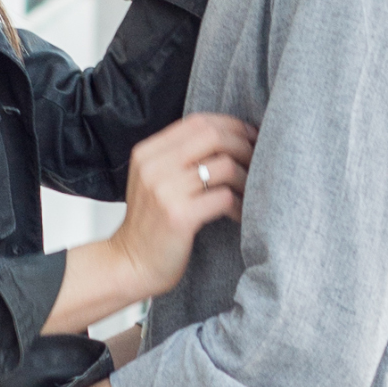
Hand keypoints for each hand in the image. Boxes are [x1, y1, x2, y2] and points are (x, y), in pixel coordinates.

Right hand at [48, 109, 253, 333]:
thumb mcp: (154, 181)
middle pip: (213, 137)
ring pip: (224, 166)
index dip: (231, 126)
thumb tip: (229, 138)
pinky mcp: (179, 216)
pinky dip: (239, 205)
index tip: (250, 137)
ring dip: (246, 178)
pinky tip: (239, 214)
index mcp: (148, 153)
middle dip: (243, 146)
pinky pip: (224, 197)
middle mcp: (154, 166)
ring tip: (249, 192)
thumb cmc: (151, 225)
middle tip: (257, 161)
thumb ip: (180, 158)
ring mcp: (165, 190)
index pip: (198, 122)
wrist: (130, 264)